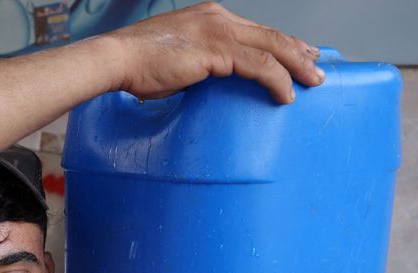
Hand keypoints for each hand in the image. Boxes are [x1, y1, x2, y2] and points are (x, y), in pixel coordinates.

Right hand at [106, 2, 323, 102]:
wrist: (117, 59)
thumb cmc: (138, 64)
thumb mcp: (177, 59)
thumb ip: (200, 65)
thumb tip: (212, 84)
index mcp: (209, 17)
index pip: (254, 30)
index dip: (280, 43)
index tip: (298, 55)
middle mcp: (218, 18)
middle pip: (270, 35)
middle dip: (298, 52)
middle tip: (317, 67)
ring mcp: (219, 31)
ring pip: (272, 48)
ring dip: (297, 67)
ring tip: (313, 82)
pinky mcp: (217, 50)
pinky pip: (259, 66)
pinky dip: (277, 80)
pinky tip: (287, 93)